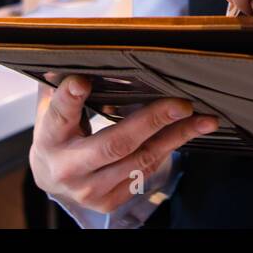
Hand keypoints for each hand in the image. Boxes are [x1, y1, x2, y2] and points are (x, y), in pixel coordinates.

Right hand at [29, 74, 217, 214]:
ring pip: (140, 160)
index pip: (59, 114)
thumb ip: (64, 84)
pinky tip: (186, 133)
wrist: (52, 178)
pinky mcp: (109, 201)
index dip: (69, 98)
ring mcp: (90, 189)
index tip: (82, 81)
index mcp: (50, 137)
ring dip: (176, 136)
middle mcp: (68, 168)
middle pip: (114, 143)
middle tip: (181, 104)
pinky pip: (145, 171)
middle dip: (152, 121)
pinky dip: (168, 149)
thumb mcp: (53, 108)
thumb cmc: (59, 133)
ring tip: (202, 119)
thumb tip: (80, 52)